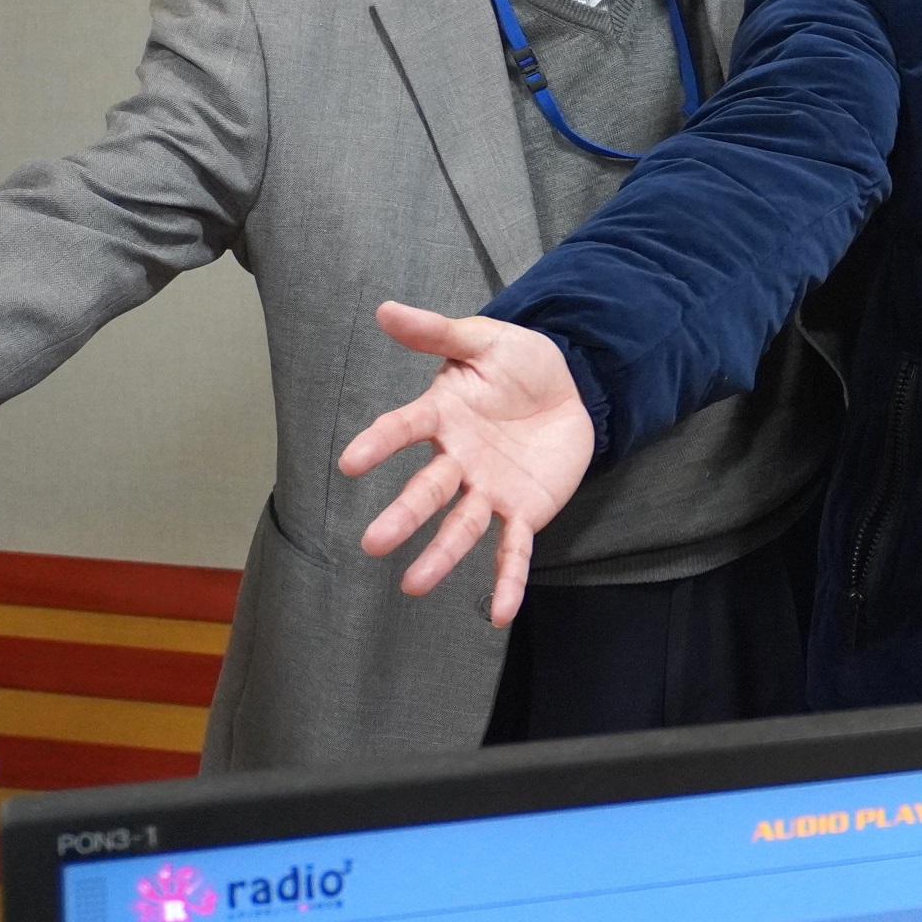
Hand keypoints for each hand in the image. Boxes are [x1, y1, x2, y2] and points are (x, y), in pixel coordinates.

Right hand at [337, 301, 597, 624]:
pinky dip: (507, 582)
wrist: (573, 388)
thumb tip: (384, 308)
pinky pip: (513, 551)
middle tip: (372, 542)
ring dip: (439, 556)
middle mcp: (458, 461)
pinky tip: (498, 613)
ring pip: (461, 528)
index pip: (403, 430)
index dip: (378, 443)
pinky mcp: (524, 512)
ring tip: (414, 586)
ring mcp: (489, 490)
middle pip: (427, 491)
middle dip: (403, 516)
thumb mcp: (485, 340)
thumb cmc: (520, 364)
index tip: (348, 462)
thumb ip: (438, 331)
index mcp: (443, 417)